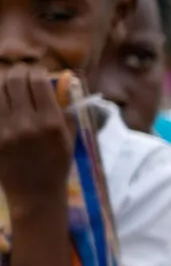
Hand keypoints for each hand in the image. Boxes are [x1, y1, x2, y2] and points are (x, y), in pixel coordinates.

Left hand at [0, 67, 75, 209]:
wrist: (35, 194)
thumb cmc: (57, 166)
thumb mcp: (70, 139)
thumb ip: (64, 111)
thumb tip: (59, 85)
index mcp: (50, 122)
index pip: (38, 81)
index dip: (37, 71)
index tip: (38, 72)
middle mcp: (26, 122)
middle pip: (14, 80)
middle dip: (18, 71)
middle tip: (22, 73)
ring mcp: (5, 128)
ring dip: (5, 83)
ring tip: (10, 85)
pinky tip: (3, 102)